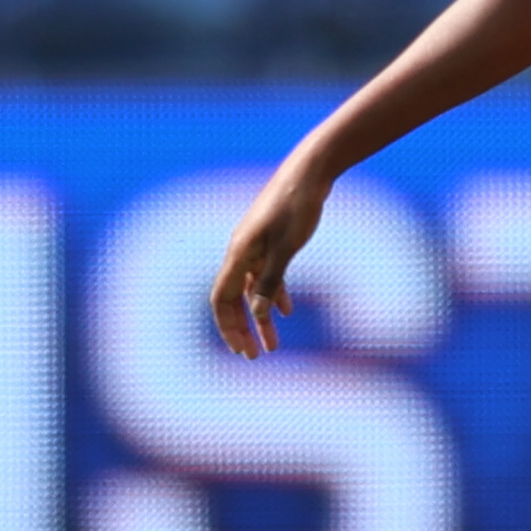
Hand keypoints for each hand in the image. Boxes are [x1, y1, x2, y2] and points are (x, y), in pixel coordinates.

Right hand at [209, 172, 327, 359]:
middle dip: (242, 329)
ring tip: (273, 345)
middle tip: (254, 357)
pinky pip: (265, 275)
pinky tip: (287, 312)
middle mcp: (240, 252)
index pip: (221, 300)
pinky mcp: (270, 241)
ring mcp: (254, 246)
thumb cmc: (296, 207)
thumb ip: (270, 281)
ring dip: (260, 318)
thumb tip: (256, 314)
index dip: (228, 327)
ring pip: (252, 290)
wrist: (309, 172)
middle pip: (233, 299)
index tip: (241, 350)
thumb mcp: (286, 248)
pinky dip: (273, 295)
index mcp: (238, 254)